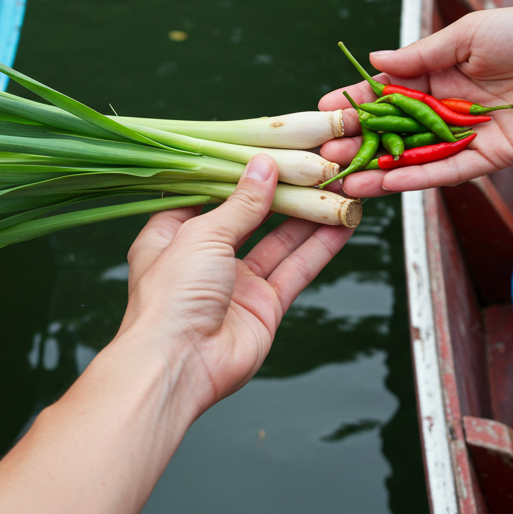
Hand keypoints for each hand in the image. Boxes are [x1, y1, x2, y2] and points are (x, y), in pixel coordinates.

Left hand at [116, 154, 355, 416]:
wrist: (179, 366)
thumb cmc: (170, 298)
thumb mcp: (201, 235)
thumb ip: (240, 202)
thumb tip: (263, 167)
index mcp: (172, 235)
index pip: (209, 193)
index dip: (238, 171)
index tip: (269, 147)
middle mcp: (205, 257)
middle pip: (250, 214)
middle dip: (282, 190)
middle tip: (315, 164)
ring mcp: (236, 283)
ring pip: (280, 240)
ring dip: (308, 214)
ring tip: (338, 185)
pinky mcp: (265, 306)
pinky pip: (296, 268)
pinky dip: (320, 246)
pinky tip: (342, 222)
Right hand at [319, 4, 512, 195]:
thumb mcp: (468, 34)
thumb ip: (422, 55)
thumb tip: (374, 61)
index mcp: (439, 74)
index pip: (386, 93)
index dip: (355, 103)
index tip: (320, 110)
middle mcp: (447, 108)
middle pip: (393, 131)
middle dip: (357, 142)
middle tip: (322, 153)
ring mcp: (466, 135)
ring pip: (414, 158)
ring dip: (378, 170)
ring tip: (343, 178)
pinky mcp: (489, 157)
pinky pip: (447, 172)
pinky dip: (416, 180)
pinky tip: (385, 185)